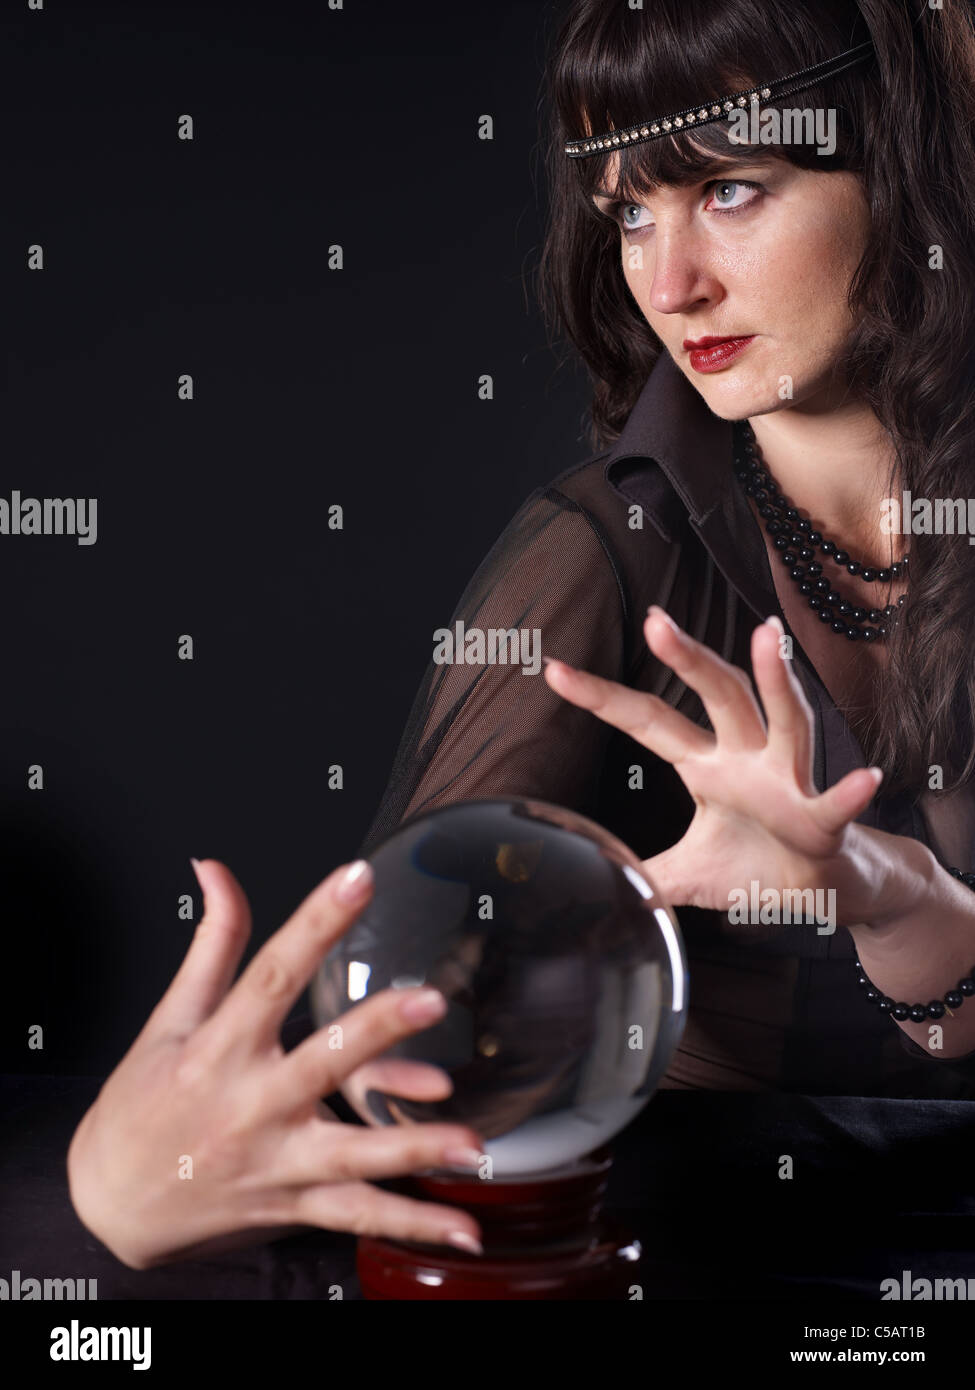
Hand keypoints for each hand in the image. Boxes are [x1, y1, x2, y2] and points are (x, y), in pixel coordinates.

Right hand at [66, 859, 484, 1269]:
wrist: (110, 1204)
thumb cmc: (140, 1104)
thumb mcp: (169, 1018)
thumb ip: (211, 943)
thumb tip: (215, 869)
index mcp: (218, 1048)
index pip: (271, 973)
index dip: (315, 922)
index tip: (357, 877)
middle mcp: (250, 1105)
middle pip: (320, 1062)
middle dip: (377, 1032)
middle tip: (431, 1000)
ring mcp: (274, 1162)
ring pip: (350, 1156)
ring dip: (412, 1148)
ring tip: (470, 1140)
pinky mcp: (292, 1204)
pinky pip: (358, 1217)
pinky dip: (411, 1226)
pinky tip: (463, 1231)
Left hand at [543, 607, 885, 925]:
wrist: (825, 888)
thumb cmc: (757, 864)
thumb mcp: (688, 872)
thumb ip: (643, 874)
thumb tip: (598, 883)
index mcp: (707, 765)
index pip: (648, 721)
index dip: (603, 697)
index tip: (555, 669)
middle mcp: (746, 759)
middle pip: (718, 695)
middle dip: (689, 658)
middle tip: (655, 621)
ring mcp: (787, 783)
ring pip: (784, 722)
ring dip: (778, 682)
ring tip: (768, 639)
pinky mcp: (822, 822)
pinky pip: (835, 805)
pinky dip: (850, 794)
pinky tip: (864, 778)